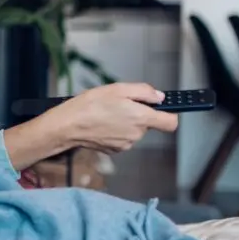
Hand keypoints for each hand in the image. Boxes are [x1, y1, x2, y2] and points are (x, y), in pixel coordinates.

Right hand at [50, 82, 178, 153]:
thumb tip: (159, 97)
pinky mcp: (115, 150)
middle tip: (120, 104)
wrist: (67, 126)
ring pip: (134, 131)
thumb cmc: (89, 105)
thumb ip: (144, 92)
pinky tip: (103, 123)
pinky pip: (123, 138)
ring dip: (126, 122)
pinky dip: (116, 131)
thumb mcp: (118, 89)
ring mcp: (126, 144)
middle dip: (139, 114)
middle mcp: (137, 134)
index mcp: (141, 118)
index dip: (169, 114)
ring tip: (107, 113)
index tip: (161, 109)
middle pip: (148, 124)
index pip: (170, 123)